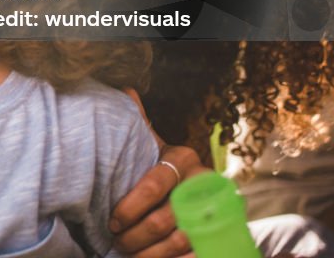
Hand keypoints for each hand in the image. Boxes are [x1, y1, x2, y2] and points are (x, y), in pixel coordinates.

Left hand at [111, 89, 207, 256]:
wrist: (199, 192)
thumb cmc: (161, 166)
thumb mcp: (151, 143)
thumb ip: (138, 122)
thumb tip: (124, 91)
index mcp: (183, 157)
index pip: (155, 183)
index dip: (130, 205)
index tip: (112, 220)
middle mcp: (203, 182)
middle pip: (164, 218)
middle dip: (135, 236)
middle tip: (116, 242)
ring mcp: (215, 210)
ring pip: (179, 241)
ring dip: (149, 254)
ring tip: (129, 254)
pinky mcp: (221, 234)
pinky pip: (198, 255)